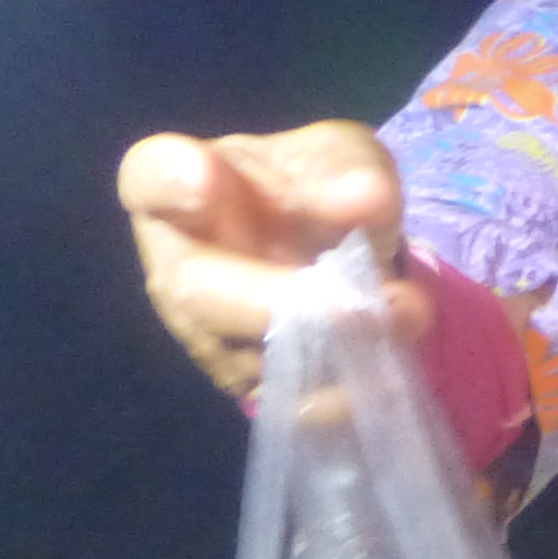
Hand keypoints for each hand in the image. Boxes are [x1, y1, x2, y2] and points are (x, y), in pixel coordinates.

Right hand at [119, 120, 421, 400]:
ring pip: (249, 356)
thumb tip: (364, 200)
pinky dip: (344, 390)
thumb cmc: (318, 185)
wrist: (340, 247)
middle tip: (354, 301)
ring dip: (332, 345)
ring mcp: (207, 333)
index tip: (203, 176)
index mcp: (179, 185)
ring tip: (405, 313)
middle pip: (198, 291)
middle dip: (279, 300)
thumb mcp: (343, 158)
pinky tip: (389, 368)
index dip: (171, 182)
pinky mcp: (251, 383)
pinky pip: (287, 401)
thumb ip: (348, 169)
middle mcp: (178, 264)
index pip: (151, 179)